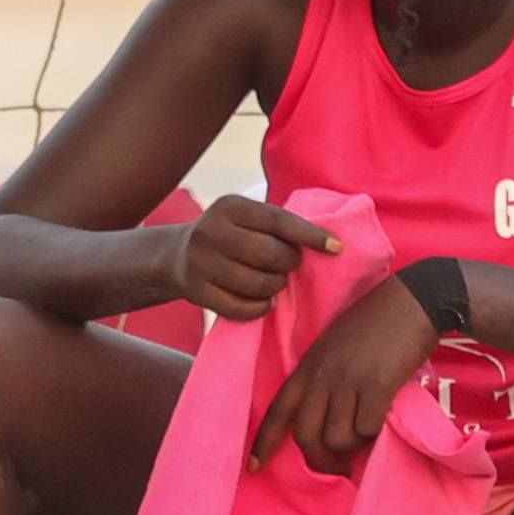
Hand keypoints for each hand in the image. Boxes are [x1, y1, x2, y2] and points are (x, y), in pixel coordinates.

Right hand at [174, 193, 340, 321]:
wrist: (176, 256)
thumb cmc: (229, 236)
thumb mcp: (245, 218)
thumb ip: (276, 226)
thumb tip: (329, 242)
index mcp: (230, 206)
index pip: (279, 221)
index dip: (310, 236)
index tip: (337, 248)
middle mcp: (211, 231)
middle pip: (269, 254)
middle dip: (289, 264)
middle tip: (289, 266)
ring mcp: (200, 262)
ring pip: (257, 283)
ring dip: (275, 287)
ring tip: (274, 283)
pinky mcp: (196, 291)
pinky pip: (242, 308)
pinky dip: (260, 307)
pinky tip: (262, 301)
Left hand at [251, 269, 445, 475]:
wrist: (412, 300)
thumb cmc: (377, 323)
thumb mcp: (335, 346)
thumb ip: (324, 378)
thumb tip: (328, 423)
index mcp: (308, 365)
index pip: (277, 410)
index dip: (263, 442)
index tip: (254, 467)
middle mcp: (322, 375)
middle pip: (306, 436)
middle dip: (321, 460)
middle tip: (339, 466)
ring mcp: (347, 380)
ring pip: (336, 439)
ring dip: (352, 447)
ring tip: (366, 434)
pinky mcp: (376, 386)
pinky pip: (366, 430)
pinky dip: (374, 435)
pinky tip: (382, 420)